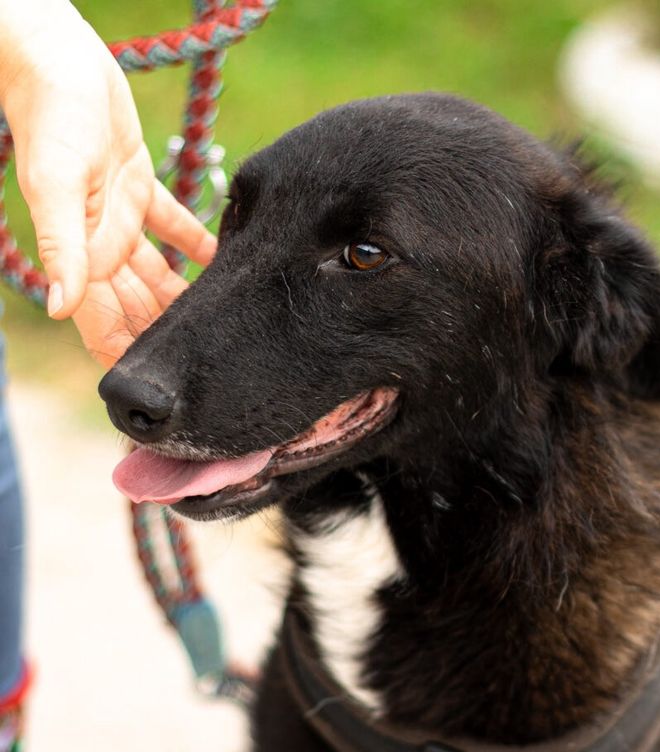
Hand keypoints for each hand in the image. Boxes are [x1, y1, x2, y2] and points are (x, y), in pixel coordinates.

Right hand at [0, 0, 216, 366]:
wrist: (60, 65)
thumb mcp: (56, 185)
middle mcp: (102, 244)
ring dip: (186, 300)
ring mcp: (121, 218)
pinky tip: (228, 262)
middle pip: (138, 307)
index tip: (159, 398)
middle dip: (166, 340)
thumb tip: (58, 306)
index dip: (127, 361)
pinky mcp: (140, 188)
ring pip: (159, 275)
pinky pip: (176, 227)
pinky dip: (199, 246)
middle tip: (209, 372)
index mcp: (81, 253)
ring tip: (227, 328)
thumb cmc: (51, 118)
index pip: (103, 324)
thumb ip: (62, 246)